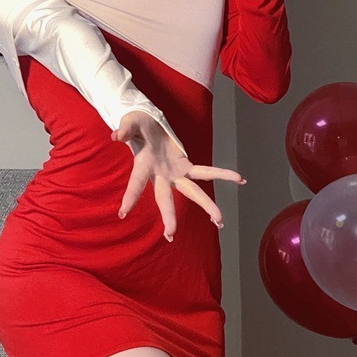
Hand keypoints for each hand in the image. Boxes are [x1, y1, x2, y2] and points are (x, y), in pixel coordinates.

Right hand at [110, 110, 245, 241]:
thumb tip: (116, 136)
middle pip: (165, 197)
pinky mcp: (186, 167)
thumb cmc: (137, 125)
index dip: (130, 196)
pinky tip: (240, 180)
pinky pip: (206, 172)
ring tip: (220, 221)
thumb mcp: (130, 122)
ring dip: (206, 205)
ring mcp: (175, 173)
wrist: (148, 125)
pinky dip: (223, 175)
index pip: (136, 182)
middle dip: (169, 215)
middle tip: (170, 234)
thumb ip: (125, 129)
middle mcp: (160, 174)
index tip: (122, 213)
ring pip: (191, 191)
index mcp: (144, 164)